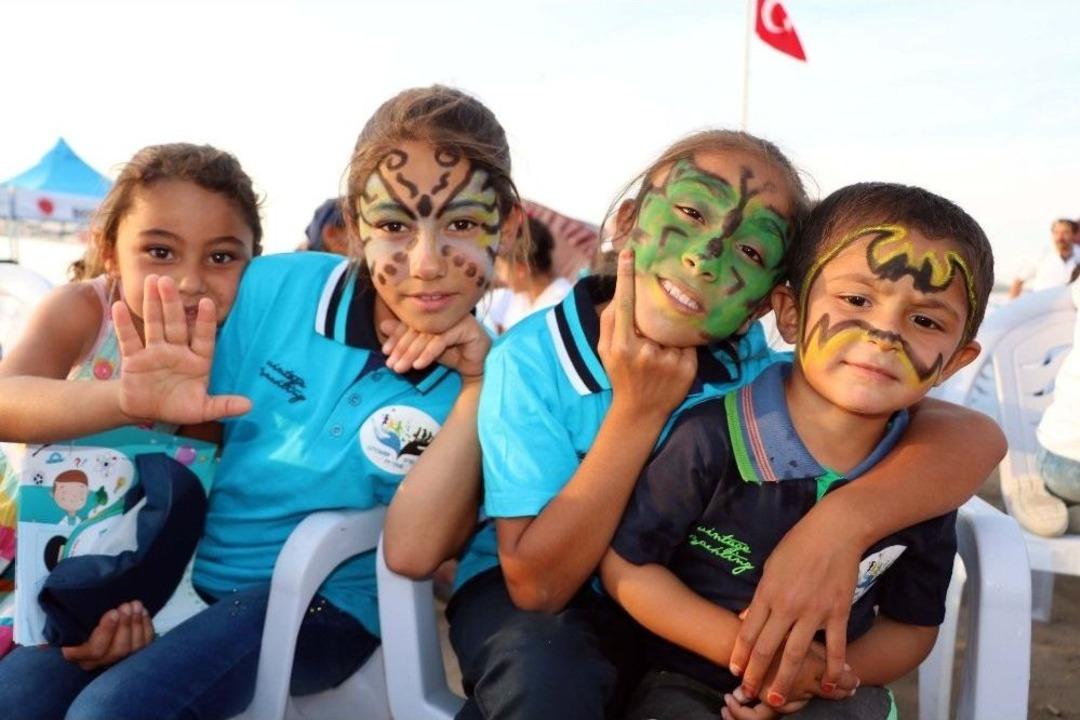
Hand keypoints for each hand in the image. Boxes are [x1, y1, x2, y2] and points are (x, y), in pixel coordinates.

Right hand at [61, 601, 154, 670]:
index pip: (94, 650)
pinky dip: (146, 627)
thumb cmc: (77, 619)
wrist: (93, 622)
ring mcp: (118, 660)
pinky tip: (143, 612)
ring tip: (136, 606)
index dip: (106, 632)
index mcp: (78, 655)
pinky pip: (145, 644)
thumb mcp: (71, 617)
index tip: (113, 613)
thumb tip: (58, 597)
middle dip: (125, 626)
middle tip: (126, 606)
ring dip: (137, 624)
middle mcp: (98, 662)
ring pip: (133, 648)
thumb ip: (74, 614)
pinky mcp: (135, 654)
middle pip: (117, 651)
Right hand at [113, 275, 250, 424]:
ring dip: (153, 304)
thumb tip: (250, 406)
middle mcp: (177, 351)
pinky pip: (129, 340)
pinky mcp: (134, 359)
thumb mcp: (203, 409)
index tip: (207, 302)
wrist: (147, 411)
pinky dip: (123, 324)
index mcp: (198, 360)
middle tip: (169, 280)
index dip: (205, 321)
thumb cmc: (179, 406)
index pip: (203, 337)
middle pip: (176, 323)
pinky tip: (119, 306)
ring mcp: (155, 352)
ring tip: (152, 280)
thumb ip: (224, 405)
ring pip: (154, 324)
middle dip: (172, 303)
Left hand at [378, 313, 491, 380]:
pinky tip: (419, 366)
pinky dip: (428, 354)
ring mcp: (456, 317)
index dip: (396, 337)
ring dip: (412, 354)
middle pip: (418, 329)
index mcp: (435, 313)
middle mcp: (445, 312)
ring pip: (428, 335)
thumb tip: (382, 326)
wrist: (480, 366)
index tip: (385, 353)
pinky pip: (442, 340)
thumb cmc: (454, 355)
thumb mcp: (426, 349)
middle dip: (402, 349)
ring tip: (401, 368)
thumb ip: (407, 339)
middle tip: (391, 365)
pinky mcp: (466, 327)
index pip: (411, 323)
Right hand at [598, 249, 695, 420]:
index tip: (630, 253)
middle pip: (652, 315)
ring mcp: (667, 360)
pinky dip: (681, 346)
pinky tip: (671, 362)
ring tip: (658, 358)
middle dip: (652, 316)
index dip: (626, 278)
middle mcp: (644, 352)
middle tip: (648, 335)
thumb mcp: (604, 351)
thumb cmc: (621, 375)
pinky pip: (688, 342)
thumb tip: (620, 293)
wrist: (640, 412)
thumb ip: (608, 321)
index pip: (624, 305)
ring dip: (667, 335)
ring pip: (672, 328)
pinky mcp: (687, 368)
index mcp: (620, 346)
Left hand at [729, 516, 860, 702]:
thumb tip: (748, 619)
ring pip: (796, 654)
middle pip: (767, 648)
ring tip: (775, 699)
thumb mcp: (770, 567)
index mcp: (768, 593)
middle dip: (755, 674)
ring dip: (784, 680)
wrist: (833, 531)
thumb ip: (760, 596)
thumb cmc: (798, 544)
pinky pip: (835, 647)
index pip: (748, 631)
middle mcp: (788, 606)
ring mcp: (814, 611)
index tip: (734, 671)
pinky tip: (827, 686)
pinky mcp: (838, 613)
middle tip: (748, 693)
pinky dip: (831, 669)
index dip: (740, 654)